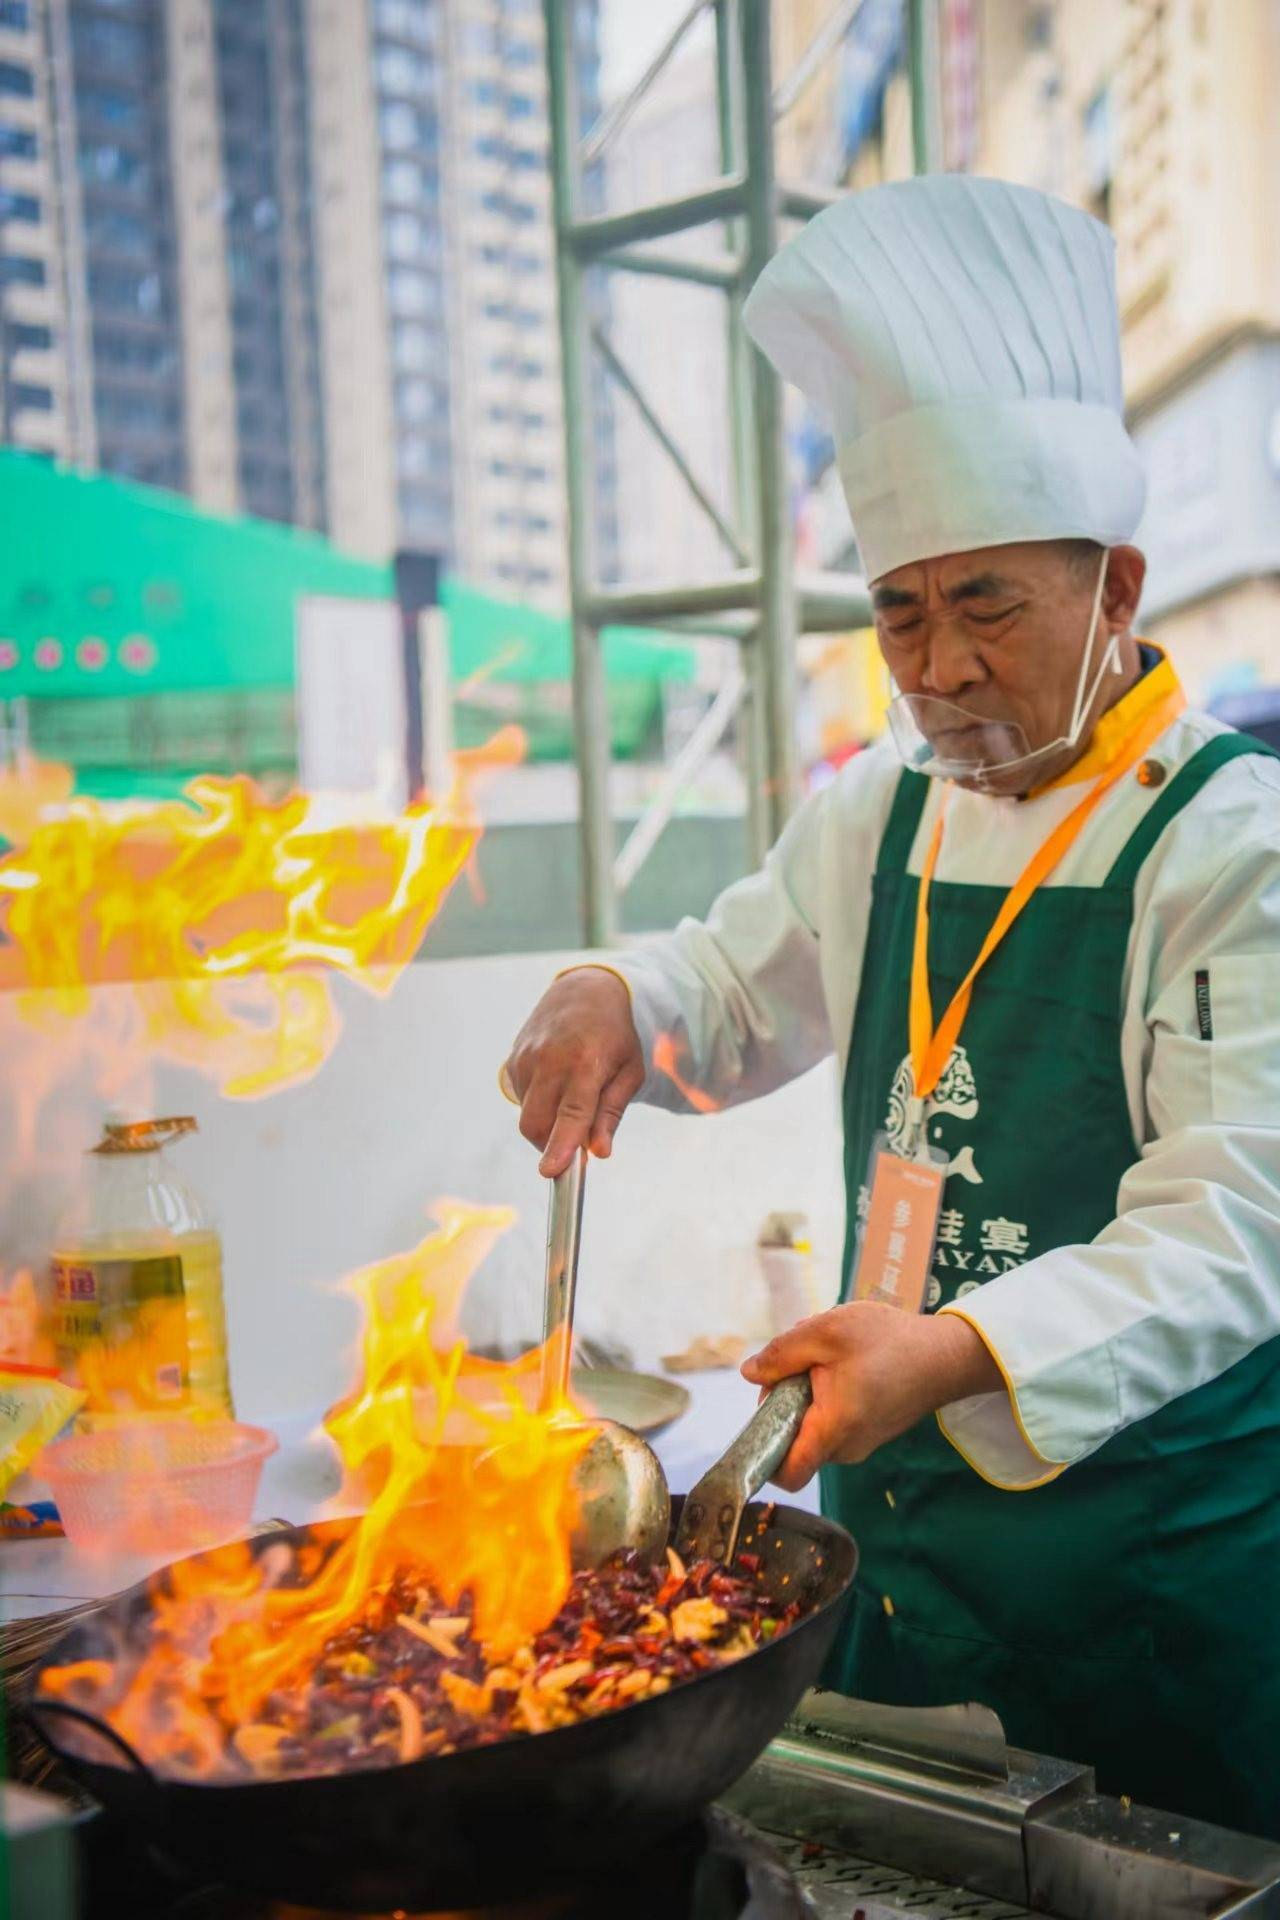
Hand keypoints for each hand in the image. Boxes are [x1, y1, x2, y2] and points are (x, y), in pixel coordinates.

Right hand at [503, 969, 643, 1176]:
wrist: (585, 991)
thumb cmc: (615, 1035)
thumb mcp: (630, 1072)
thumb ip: (611, 1113)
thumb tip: (599, 1152)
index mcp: (586, 1061)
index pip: (571, 1112)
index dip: (560, 1144)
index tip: (551, 1172)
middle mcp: (550, 1059)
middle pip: (536, 1123)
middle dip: (551, 1145)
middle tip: (576, 1143)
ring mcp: (527, 1058)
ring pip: (528, 1116)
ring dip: (547, 1124)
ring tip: (572, 1099)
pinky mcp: (513, 1060)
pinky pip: (522, 1099)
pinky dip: (539, 1105)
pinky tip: (557, 1083)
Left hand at [742, 1303, 1000, 1489]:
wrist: (948, 1354)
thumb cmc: (889, 1341)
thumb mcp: (826, 1332)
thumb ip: (782, 1353)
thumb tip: (749, 1373)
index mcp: (832, 1430)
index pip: (787, 1473)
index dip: (762, 1453)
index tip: (761, 1414)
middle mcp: (846, 1448)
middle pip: (793, 1437)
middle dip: (785, 1397)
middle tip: (803, 1359)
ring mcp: (861, 1443)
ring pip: (813, 1423)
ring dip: (808, 1389)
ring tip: (830, 1355)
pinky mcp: (872, 1431)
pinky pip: (834, 1418)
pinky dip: (829, 1392)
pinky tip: (847, 1361)